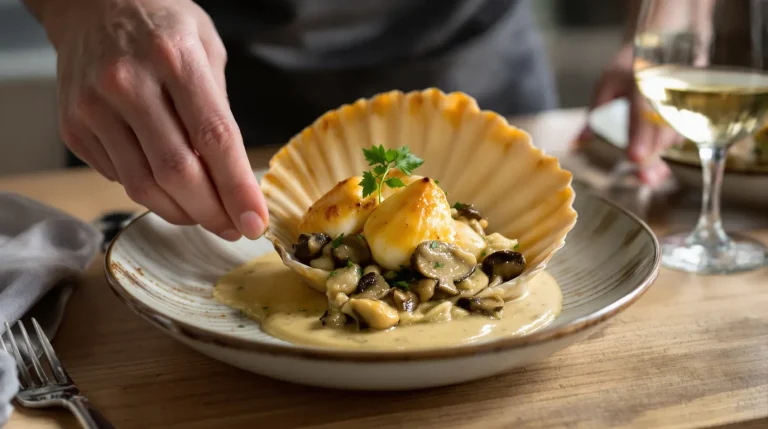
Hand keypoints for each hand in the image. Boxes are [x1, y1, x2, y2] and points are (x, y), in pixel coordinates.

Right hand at [44, 0, 267, 239]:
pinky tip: (166, 184)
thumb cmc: (160, 24)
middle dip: (212, 212)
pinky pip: (118, 178)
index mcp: (175, 58)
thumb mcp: (206, 47)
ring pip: (144, 186)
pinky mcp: (73, 126)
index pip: (214, 138)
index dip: (237, 188)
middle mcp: (129, 83)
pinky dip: (150, 192)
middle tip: (233, 227)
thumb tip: (231, 176)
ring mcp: (94, 106)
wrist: (89, 2)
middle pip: (177, 172)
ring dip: (182, 212)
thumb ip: (219, 108)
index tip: (255, 222)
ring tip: (205, 214)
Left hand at [575, 43, 681, 185]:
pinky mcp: (688, 109)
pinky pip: (679, 134)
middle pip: (661, 129)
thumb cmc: (628, 67)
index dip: (639, 136)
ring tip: (648, 176)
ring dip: (660, 156)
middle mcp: (664, 90)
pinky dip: (666, 153)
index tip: (634, 158)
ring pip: (673, 134)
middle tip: (644, 177)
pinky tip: (657, 171)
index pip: (641, 112)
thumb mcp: (606, 84)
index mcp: (641, 81)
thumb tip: (576, 143)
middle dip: (652, 155)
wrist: (663, 44)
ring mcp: (680, 100)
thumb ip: (594, 114)